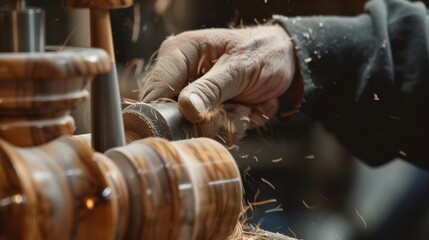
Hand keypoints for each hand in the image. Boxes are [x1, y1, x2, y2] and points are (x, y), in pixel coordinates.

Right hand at [139, 25, 300, 141]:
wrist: (286, 61)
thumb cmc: (263, 52)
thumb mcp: (239, 67)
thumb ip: (212, 89)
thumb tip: (186, 110)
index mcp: (178, 54)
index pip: (155, 91)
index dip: (170, 113)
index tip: (197, 120)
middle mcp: (181, 77)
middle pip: (174, 117)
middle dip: (210, 120)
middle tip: (235, 107)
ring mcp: (194, 97)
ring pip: (197, 130)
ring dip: (227, 123)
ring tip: (245, 104)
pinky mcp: (208, 113)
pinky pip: (214, 134)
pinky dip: (235, 127)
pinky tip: (247, 109)